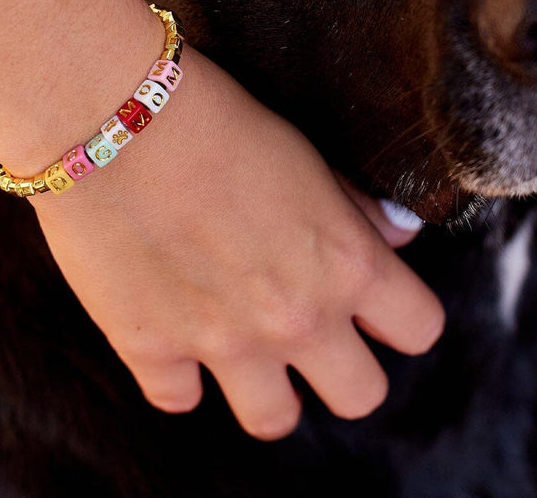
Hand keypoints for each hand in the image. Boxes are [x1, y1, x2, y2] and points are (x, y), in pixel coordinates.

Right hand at [29, 47, 444, 439]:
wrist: (116, 115)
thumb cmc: (219, 118)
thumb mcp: (306, 155)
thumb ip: (354, 210)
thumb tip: (396, 237)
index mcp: (347, 264)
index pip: (420, 329)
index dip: (401, 315)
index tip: (378, 303)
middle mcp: (296, 318)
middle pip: (362, 396)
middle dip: (345, 367)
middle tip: (314, 329)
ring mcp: (223, 344)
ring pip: (275, 420)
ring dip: (269, 388)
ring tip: (248, 344)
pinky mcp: (150, 350)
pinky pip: (180, 399)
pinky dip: (181, 373)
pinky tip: (177, 328)